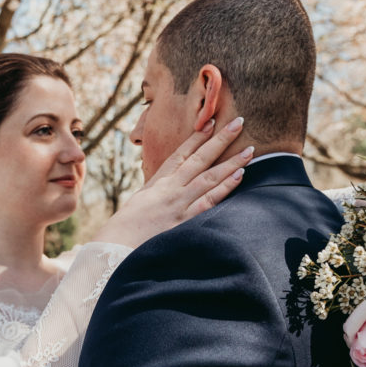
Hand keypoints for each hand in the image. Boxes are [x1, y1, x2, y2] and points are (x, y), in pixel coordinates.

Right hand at [94, 117, 250, 248]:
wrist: (115, 244)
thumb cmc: (126, 227)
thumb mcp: (140, 203)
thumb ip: (156, 192)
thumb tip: (166, 186)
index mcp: (159, 181)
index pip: (181, 154)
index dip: (197, 137)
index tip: (211, 122)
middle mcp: (171, 188)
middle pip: (201, 159)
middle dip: (221, 139)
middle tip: (238, 122)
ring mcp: (179, 203)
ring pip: (210, 177)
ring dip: (231, 162)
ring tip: (250, 150)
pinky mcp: (185, 220)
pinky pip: (209, 200)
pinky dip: (225, 187)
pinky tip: (239, 176)